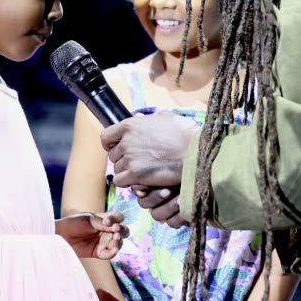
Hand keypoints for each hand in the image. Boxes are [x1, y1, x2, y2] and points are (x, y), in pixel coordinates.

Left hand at [55, 211, 128, 258]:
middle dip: (122, 231)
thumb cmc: (73, 223)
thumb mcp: (89, 220)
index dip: (117, 220)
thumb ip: (102, 223)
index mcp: (105, 220)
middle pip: (123, 231)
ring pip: (118, 243)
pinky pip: (109, 254)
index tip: (108, 222)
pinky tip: (113, 249)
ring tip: (115, 239)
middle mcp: (106, 231)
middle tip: (116, 231)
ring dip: (119, 241)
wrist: (60, 235)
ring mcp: (103, 242)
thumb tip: (116, 227)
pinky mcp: (98, 253)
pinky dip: (113, 252)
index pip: (118, 218)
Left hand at [102, 112, 196, 226]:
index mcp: (131, 125)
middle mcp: (126, 141)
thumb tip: (146, 117)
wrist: (194, 153)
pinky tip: (140, 181)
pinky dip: (128, 183)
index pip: (106, 136)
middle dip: (123, 160)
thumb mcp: (168, 117)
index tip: (117, 149)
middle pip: (113, 155)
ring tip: (142, 172)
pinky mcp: (135, 174)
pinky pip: (120, 181)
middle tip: (137, 163)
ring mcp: (130, 158)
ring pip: (117, 169)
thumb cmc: (185, 134)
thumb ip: (152, 118)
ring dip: (127, 172)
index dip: (111, 144)